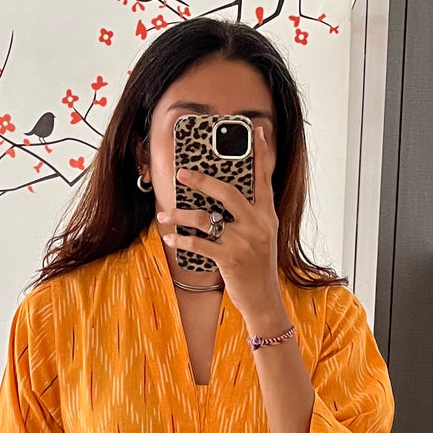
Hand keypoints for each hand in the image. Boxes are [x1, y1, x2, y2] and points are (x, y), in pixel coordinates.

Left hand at [158, 121, 287, 329]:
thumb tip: (223, 197)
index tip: (255, 131)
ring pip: (207, 219)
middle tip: (182, 172)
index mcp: (266, 216)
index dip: (261, 154)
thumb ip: (250, 216)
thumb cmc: (258, 267)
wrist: (264, 300)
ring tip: (166, 214)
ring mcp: (244, 242)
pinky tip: (170, 238)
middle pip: (228, 192)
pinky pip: (199, 244)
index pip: (265, 178)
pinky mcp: (230, 259)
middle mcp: (258, 225)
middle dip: (202, 180)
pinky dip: (180, 240)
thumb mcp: (262, 237)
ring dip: (181, 215)